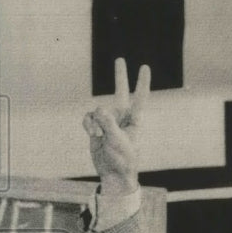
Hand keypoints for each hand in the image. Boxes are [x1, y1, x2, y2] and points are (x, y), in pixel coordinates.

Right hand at [81, 58, 149, 194]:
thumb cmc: (122, 159)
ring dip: (94, 123)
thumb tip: (99, 109)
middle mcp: (122, 117)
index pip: (139, 97)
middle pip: (120, 91)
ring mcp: (109, 121)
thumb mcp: (116, 141)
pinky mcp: (97, 126)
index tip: (144, 67)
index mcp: (135, 120)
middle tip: (120, 59)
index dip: (142, 82)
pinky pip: (88, 118)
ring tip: (98, 136)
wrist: (112, 173)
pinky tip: (91, 135)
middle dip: (120, 76)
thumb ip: (109, 124)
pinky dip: (87, 125)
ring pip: (97, 110)